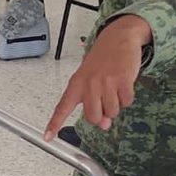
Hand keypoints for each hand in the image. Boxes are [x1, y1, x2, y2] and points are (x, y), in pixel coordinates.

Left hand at [45, 15, 150, 139]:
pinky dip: (127, 98)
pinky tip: (123, 85)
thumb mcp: (91, 80)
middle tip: (105, 100)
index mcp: (76, 83)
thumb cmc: (101, 60)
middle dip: (101, 116)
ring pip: (111, 112)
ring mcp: (105, 81)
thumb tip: (104, 124)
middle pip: (93, 117)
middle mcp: (88, 83)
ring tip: (114, 88)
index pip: (62, 107)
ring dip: (116, 106)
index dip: (54, 124)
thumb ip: (93, 103)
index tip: (47, 137)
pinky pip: (126, 102)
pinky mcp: (122, 80)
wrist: (118, 38)